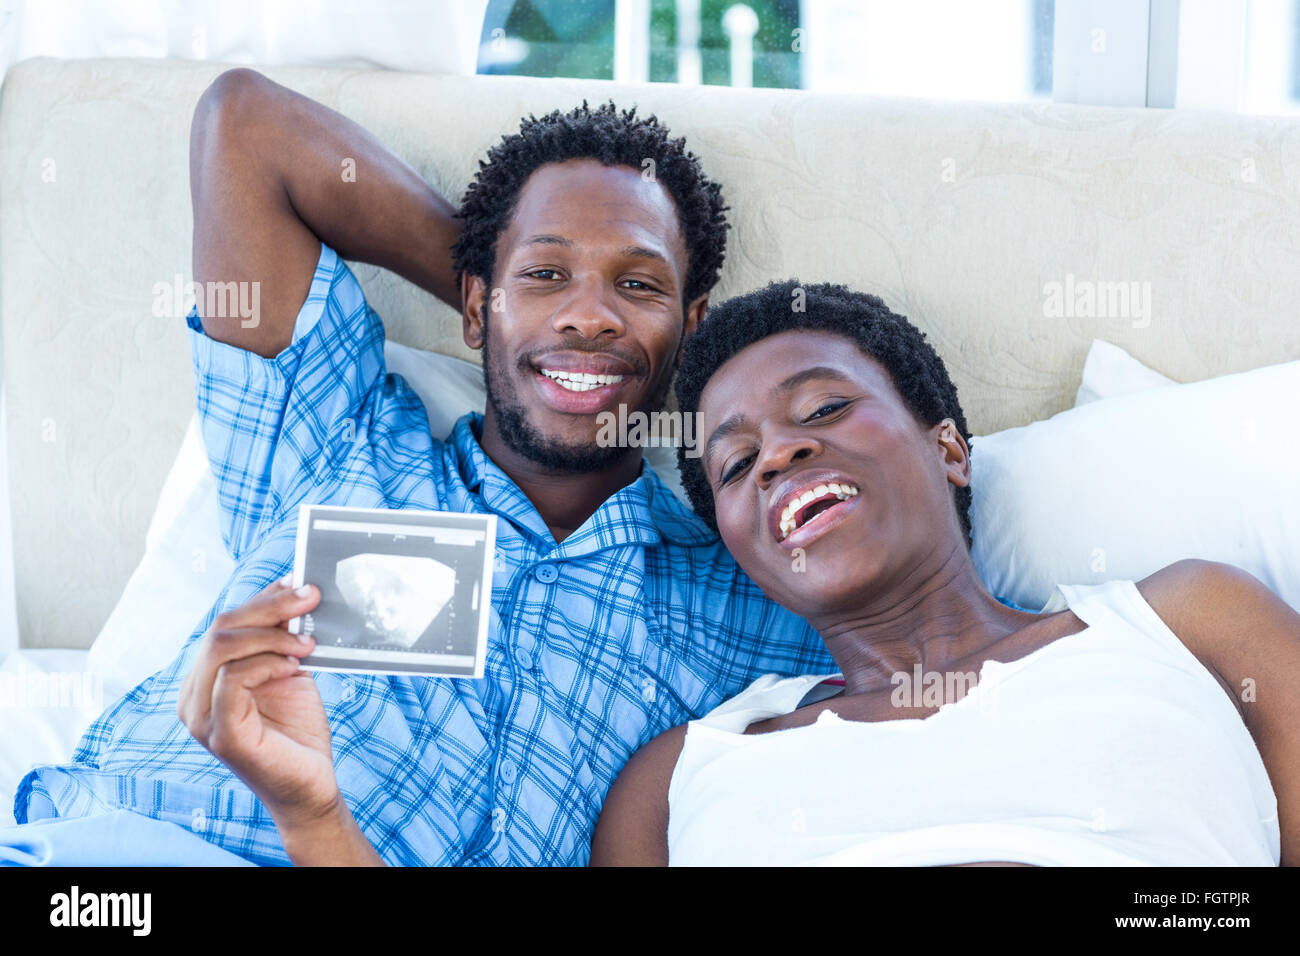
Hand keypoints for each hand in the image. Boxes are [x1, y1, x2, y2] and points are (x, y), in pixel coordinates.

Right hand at [178, 577, 338, 827]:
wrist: (310, 784)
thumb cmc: (297, 730)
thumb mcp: (288, 669)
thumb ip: (280, 637)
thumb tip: (293, 589)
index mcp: (203, 678)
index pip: (225, 623)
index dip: (263, 598)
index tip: (299, 584)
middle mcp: (193, 696)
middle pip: (221, 629)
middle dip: (270, 607)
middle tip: (311, 598)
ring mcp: (201, 717)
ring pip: (223, 647)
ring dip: (272, 635)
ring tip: (307, 642)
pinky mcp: (220, 734)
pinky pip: (233, 679)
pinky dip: (267, 663)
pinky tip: (293, 666)